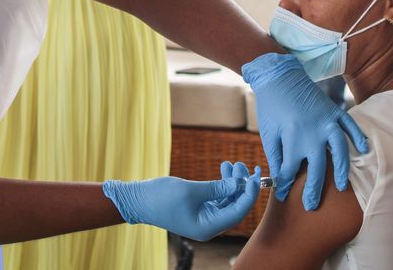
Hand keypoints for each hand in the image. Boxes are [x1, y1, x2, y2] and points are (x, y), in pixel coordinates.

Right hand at [102, 164, 260, 240]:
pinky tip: (224, 170)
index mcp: (208, 227)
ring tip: (233, 163)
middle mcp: (209, 225)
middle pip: (235, 206)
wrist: (138, 200)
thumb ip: (217, 187)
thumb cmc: (161, 197)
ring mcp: (204, 217)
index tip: (254, 176)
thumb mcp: (191, 190)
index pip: (238, 212)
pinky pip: (218, 197)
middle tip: (244, 165)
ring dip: (233, 182)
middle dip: (242, 185)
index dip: (249, 194)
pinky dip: (223, 184)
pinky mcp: (199, 208)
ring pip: (227, 200)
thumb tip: (239, 183)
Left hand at [242, 53, 367, 209]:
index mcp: (292, 139)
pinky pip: (350, 125)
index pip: (289, 171)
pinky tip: (363, 150)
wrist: (279, 76)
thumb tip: (279, 178)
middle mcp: (312, 133)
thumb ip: (275, 156)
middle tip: (311, 206)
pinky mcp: (333, 111)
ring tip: (340, 186)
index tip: (283, 196)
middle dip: (313, 190)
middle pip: (316, 168)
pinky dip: (358, 137)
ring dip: (341, 170)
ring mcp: (326, 122)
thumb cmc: (271, 106)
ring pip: (339, 150)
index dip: (285, 185)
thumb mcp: (268, 132)